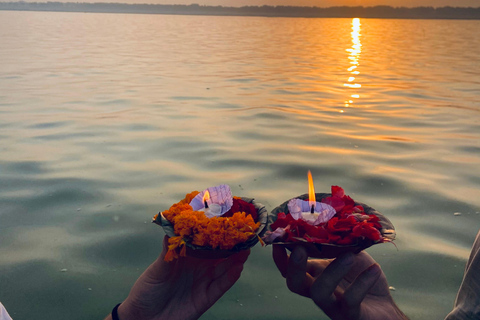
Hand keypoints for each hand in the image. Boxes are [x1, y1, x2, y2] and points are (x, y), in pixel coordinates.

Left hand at [113, 236, 249, 319]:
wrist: (144, 317)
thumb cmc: (148, 289)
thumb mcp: (157, 268)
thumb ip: (167, 250)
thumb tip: (172, 228)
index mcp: (188, 256)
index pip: (205, 242)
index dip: (216, 233)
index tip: (228, 221)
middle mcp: (199, 267)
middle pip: (219, 254)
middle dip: (232, 245)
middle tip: (244, 234)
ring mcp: (204, 282)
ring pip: (224, 269)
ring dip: (236, 259)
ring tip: (246, 249)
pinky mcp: (205, 298)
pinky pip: (220, 286)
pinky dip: (230, 278)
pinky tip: (238, 268)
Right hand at [272, 245, 407, 319]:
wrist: (383, 307)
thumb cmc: (361, 277)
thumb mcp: (348, 254)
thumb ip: (338, 241)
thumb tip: (335, 216)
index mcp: (314, 275)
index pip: (289, 270)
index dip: (280, 257)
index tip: (279, 239)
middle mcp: (318, 290)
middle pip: (295, 283)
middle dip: (294, 266)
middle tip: (300, 248)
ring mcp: (333, 305)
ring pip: (320, 292)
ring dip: (332, 271)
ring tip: (350, 255)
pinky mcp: (351, 315)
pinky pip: (351, 300)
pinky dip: (362, 282)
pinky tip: (374, 269)